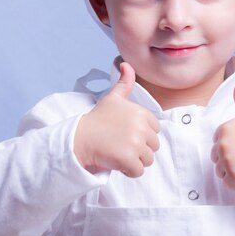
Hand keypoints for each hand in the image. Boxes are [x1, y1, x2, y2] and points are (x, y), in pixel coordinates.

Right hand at [74, 62, 160, 176]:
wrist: (79, 138)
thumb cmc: (97, 120)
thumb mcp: (112, 98)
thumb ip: (124, 82)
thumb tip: (126, 64)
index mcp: (141, 113)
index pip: (155, 130)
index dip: (142, 135)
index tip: (125, 133)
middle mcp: (141, 127)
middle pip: (153, 146)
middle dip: (139, 149)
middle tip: (120, 145)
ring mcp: (136, 144)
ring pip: (148, 160)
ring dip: (134, 161)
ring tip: (118, 153)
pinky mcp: (129, 159)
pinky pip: (138, 171)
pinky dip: (128, 171)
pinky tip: (116, 162)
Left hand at [211, 79, 234, 189]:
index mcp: (224, 128)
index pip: (218, 143)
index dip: (232, 146)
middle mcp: (223, 143)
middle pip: (217, 158)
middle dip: (230, 159)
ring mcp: (228, 160)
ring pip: (221, 171)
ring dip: (233, 172)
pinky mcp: (234, 175)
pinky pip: (228, 184)